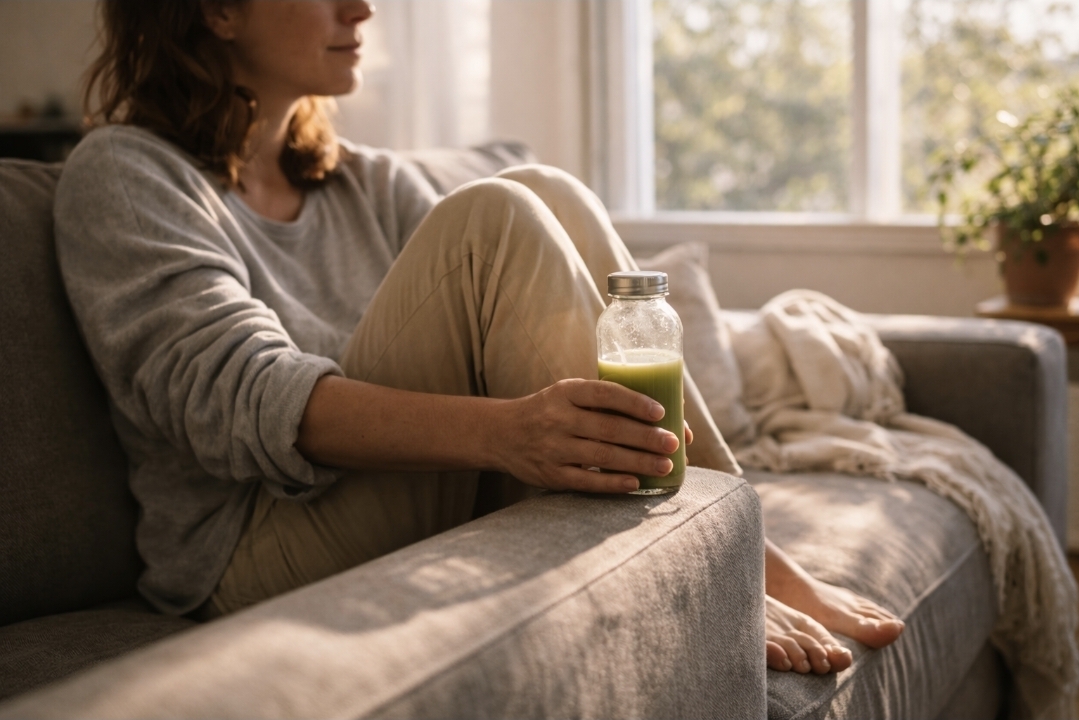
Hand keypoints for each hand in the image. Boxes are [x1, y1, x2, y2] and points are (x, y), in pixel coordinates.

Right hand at [494, 379, 680, 492]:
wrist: (501, 434)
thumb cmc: (549, 411)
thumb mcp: (567, 395)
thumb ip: (602, 402)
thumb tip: (661, 414)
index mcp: (565, 392)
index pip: (604, 394)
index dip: (634, 402)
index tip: (661, 412)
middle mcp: (558, 418)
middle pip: (609, 428)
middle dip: (646, 437)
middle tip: (674, 443)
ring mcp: (553, 448)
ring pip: (603, 456)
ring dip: (638, 462)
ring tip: (665, 465)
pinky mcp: (551, 475)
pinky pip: (587, 481)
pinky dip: (613, 483)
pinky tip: (636, 483)